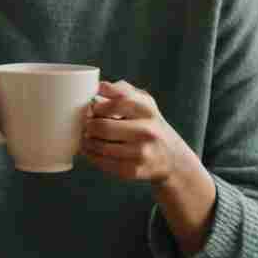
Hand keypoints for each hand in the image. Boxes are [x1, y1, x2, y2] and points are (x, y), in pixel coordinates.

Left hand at [81, 80, 196, 186]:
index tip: (92, 109)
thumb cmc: (150, 124)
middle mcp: (147, 131)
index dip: (98, 106)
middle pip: (104, 127)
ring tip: (85, 138)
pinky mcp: (133, 170)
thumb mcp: (144, 102)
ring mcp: (140, 152)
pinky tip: (91, 151)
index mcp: (147, 110)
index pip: (116, 103)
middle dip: (88, 126)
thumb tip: (99, 87)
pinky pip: (104, 163)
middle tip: (85, 125)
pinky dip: (92, 157)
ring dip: (87, 142)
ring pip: (101, 147)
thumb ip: (122, 90)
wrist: (171, 157)